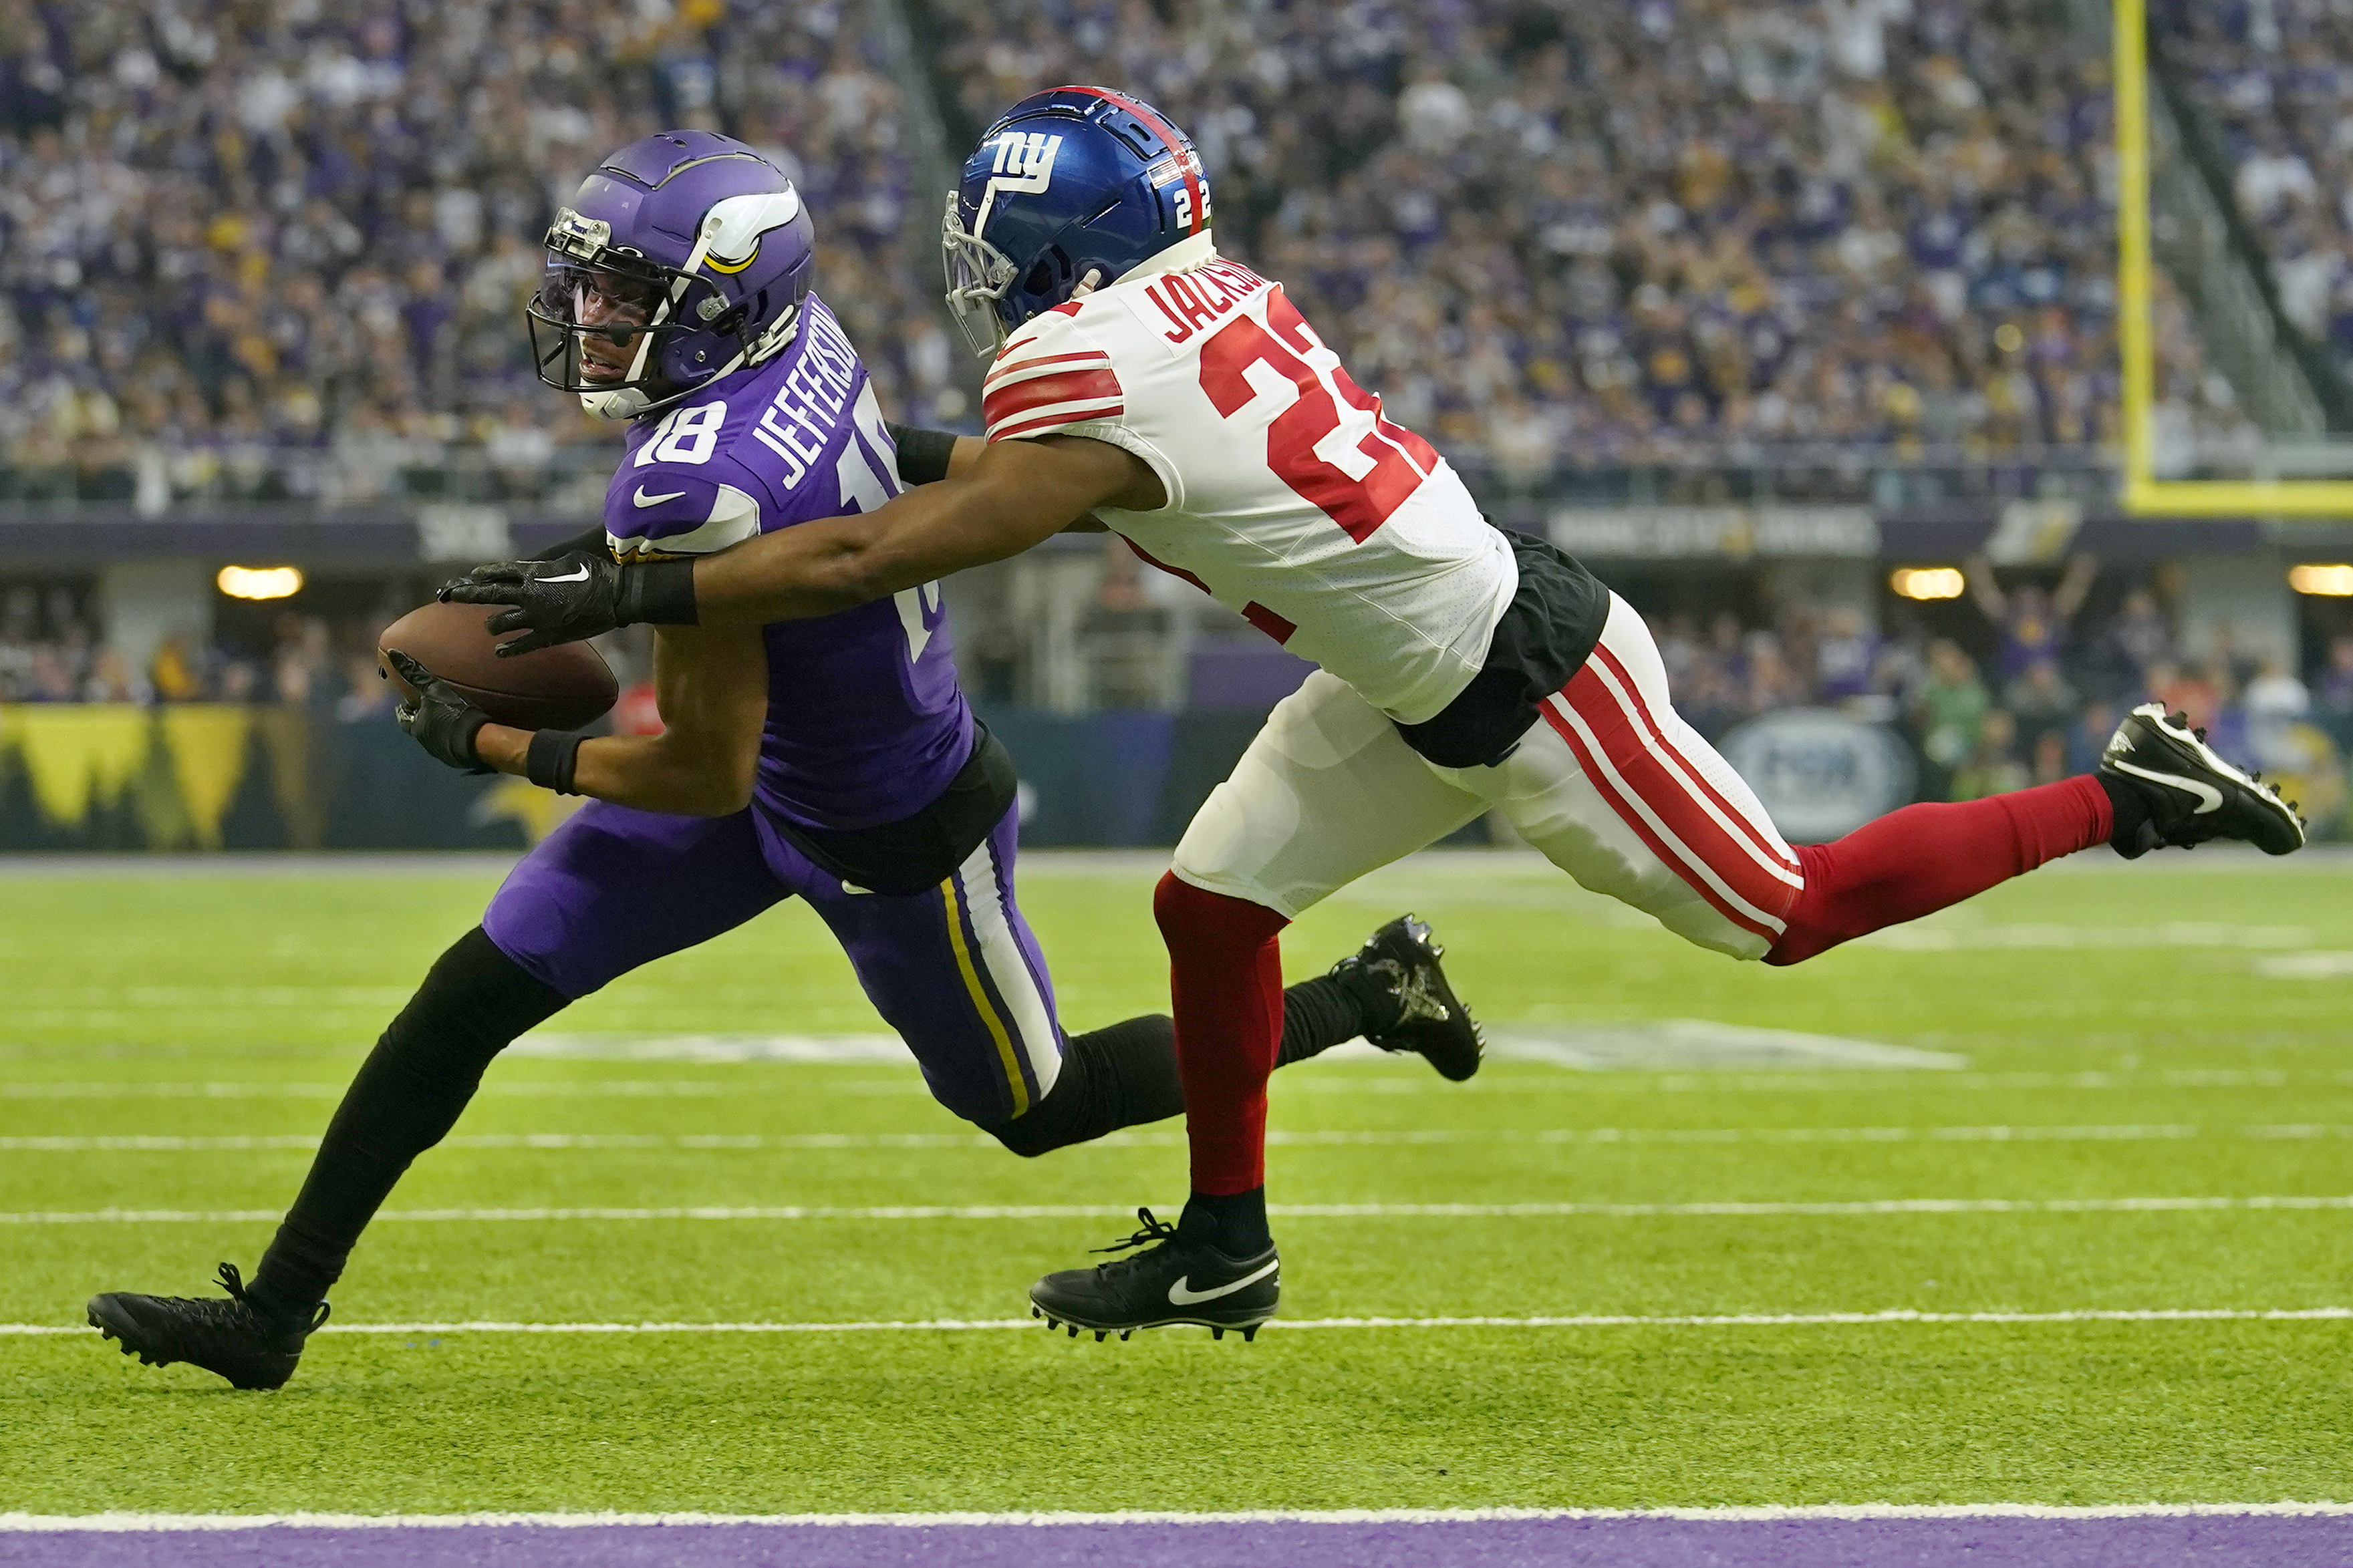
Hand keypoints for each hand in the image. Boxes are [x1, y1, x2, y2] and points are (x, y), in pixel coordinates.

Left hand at [386, 650, 493, 772]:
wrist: (480, 741)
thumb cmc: (454, 713)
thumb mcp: (433, 689)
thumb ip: (414, 673)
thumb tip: (393, 654)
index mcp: (418, 728)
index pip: (404, 719)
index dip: (404, 711)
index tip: (404, 705)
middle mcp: (427, 743)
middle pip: (420, 729)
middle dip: (421, 720)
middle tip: (427, 710)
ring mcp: (444, 753)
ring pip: (436, 738)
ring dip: (438, 730)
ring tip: (446, 719)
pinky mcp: (460, 758)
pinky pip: (453, 746)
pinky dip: (453, 738)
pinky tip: (463, 732)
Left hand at [438, 550, 623, 654]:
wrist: (616, 597)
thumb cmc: (597, 573)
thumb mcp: (570, 560)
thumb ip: (548, 566)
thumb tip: (539, 569)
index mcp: (533, 573)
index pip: (500, 572)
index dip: (484, 574)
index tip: (473, 575)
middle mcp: (528, 595)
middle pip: (489, 594)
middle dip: (467, 595)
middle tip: (451, 596)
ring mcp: (536, 618)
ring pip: (500, 623)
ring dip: (492, 625)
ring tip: (489, 627)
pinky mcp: (548, 636)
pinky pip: (521, 645)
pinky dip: (508, 649)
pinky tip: (499, 652)